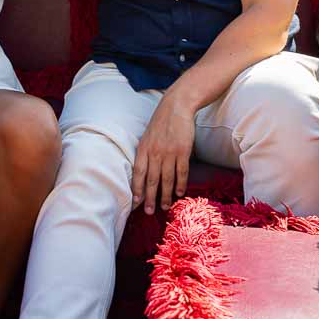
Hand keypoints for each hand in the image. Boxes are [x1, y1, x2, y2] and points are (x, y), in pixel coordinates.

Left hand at [132, 90, 194, 213]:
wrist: (176, 107)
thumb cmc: (160, 123)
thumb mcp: (147, 136)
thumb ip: (145, 153)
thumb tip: (141, 174)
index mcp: (143, 148)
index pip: (138, 173)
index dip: (137, 189)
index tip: (135, 203)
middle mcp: (155, 152)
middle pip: (152, 180)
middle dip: (150, 198)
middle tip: (149, 212)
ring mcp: (169, 152)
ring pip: (166, 179)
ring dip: (165, 195)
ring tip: (164, 206)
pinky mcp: (183, 151)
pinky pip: (181, 172)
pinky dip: (180, 184)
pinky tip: (179, 193)